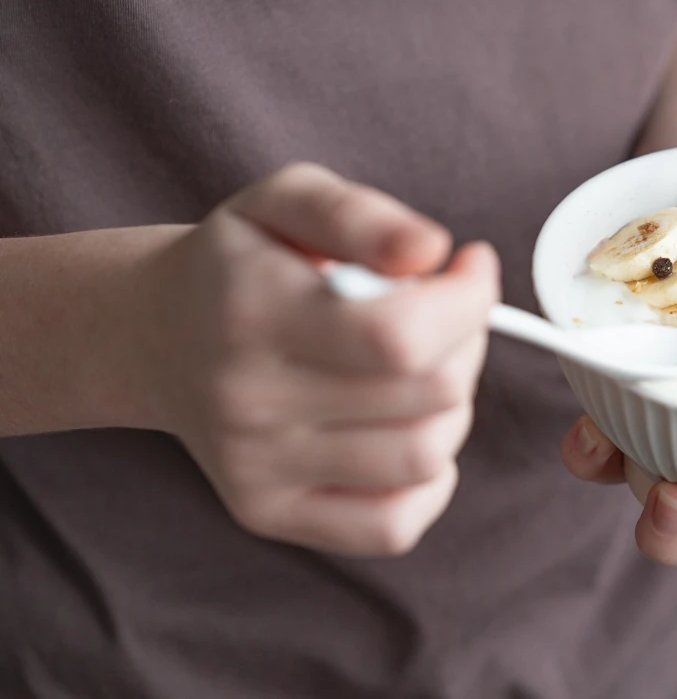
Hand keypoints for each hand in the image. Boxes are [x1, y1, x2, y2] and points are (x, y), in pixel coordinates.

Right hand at [138, 163, 498, 555]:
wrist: (158, 335)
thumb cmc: (242, 262)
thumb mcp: (288, 199)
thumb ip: (361, 214)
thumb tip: (432, 250)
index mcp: (254, 310)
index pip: (399, 335)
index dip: (467, 300)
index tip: (471, 267)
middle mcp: (249, 399)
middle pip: (429, 394)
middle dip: (466, 341)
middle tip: (443, 313)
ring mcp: (256, 468)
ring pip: (424, 457)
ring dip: (453, 405)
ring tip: (422, 367)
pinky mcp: (267, 512)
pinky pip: (393, 525)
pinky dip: (429, 479)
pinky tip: (408, 427)